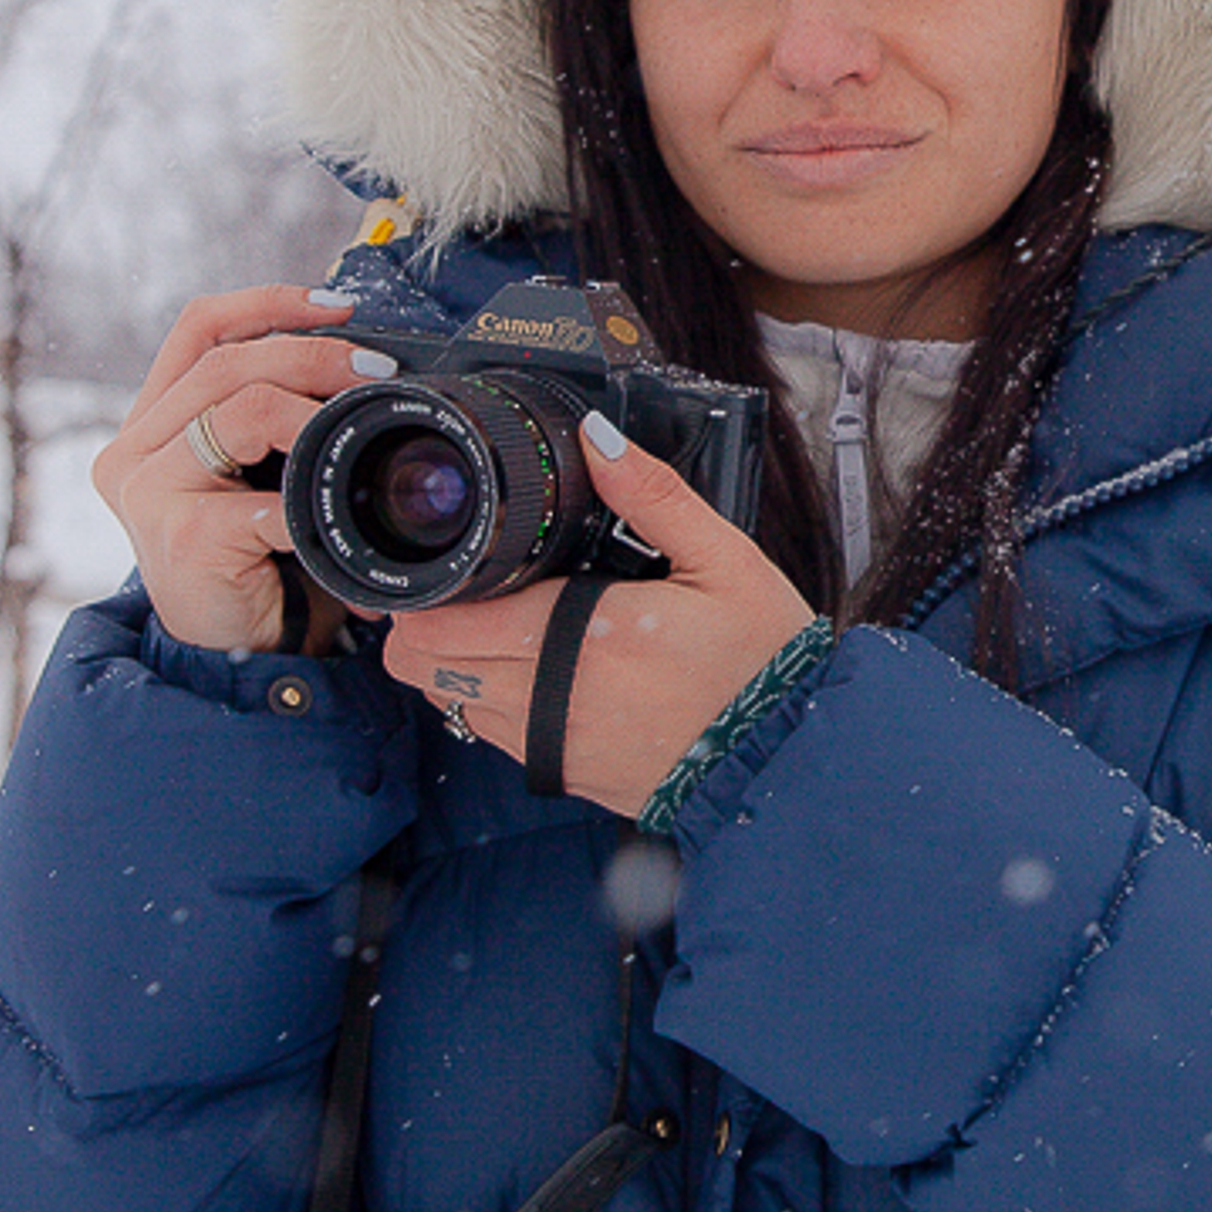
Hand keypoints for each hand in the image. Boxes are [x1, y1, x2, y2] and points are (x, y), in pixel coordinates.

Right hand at [92, 286, 396, 652]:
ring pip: (236, 410)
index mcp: (153, 422)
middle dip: (310, 354)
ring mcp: (150, 494)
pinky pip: (260, 499)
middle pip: (225, 363)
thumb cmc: (252, 559)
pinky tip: (335, 514)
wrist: (229, 655)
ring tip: (357, 425)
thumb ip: (273, 419)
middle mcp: (136, 451)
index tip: (336, 304)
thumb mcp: (254, 474)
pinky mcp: (179, 538)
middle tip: (372, 370)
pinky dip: (310, 502)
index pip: (199, 329)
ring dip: (311, 410)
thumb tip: (358, 362)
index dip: (268, 302)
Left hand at [384, 413, 817, 818]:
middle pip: (424, 665)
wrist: (788, 758)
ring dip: (451, 662)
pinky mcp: (563, 772)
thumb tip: (597, 439)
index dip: (426, 592)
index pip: (448, 622)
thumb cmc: (763, 660)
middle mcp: (556, 695)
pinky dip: (485, 701)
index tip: (446, 563)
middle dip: (423, 623)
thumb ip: (652, 496)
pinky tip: (527, 668)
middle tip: (457, 588)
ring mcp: (554, 742)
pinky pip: (489, 737)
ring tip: (492, 624)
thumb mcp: (723, 560)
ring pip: (447, 703)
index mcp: (588, 634)